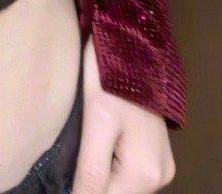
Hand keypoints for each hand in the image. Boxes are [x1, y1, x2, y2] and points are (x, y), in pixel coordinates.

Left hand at [72, 34, 174, 192]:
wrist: (134, 42)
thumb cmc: (112, 76)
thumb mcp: (96, 123)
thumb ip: (91, 171)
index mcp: (145, 174)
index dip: (78, 193)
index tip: (60, 176)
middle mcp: (160, 177)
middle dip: (89, 186)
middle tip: (68, 161)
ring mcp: (161, 166)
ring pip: (120, 188)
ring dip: (99, 179)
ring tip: (77, 156)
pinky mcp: (156, 154)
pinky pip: (128, 175)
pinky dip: (110, 170)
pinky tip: (95, 152)